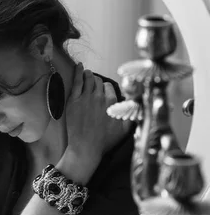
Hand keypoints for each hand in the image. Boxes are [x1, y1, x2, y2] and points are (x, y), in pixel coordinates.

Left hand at [58, 65, 126, 182]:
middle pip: (98, 82)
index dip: (106, 90)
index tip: (103, 92)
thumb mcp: (124, 130)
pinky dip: (78, 72)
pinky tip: (79, 66)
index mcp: (112, 102)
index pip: (109, 87)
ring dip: (88, 76)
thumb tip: (140, 106)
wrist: (85, 148)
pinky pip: (77, 81)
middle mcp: (100, 97)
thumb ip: (132, 116)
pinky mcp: (74, 100)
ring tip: (87, 75)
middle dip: (96, 83)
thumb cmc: (104, 142)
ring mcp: (86, 98)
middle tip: (93, 86)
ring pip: (89, 79)